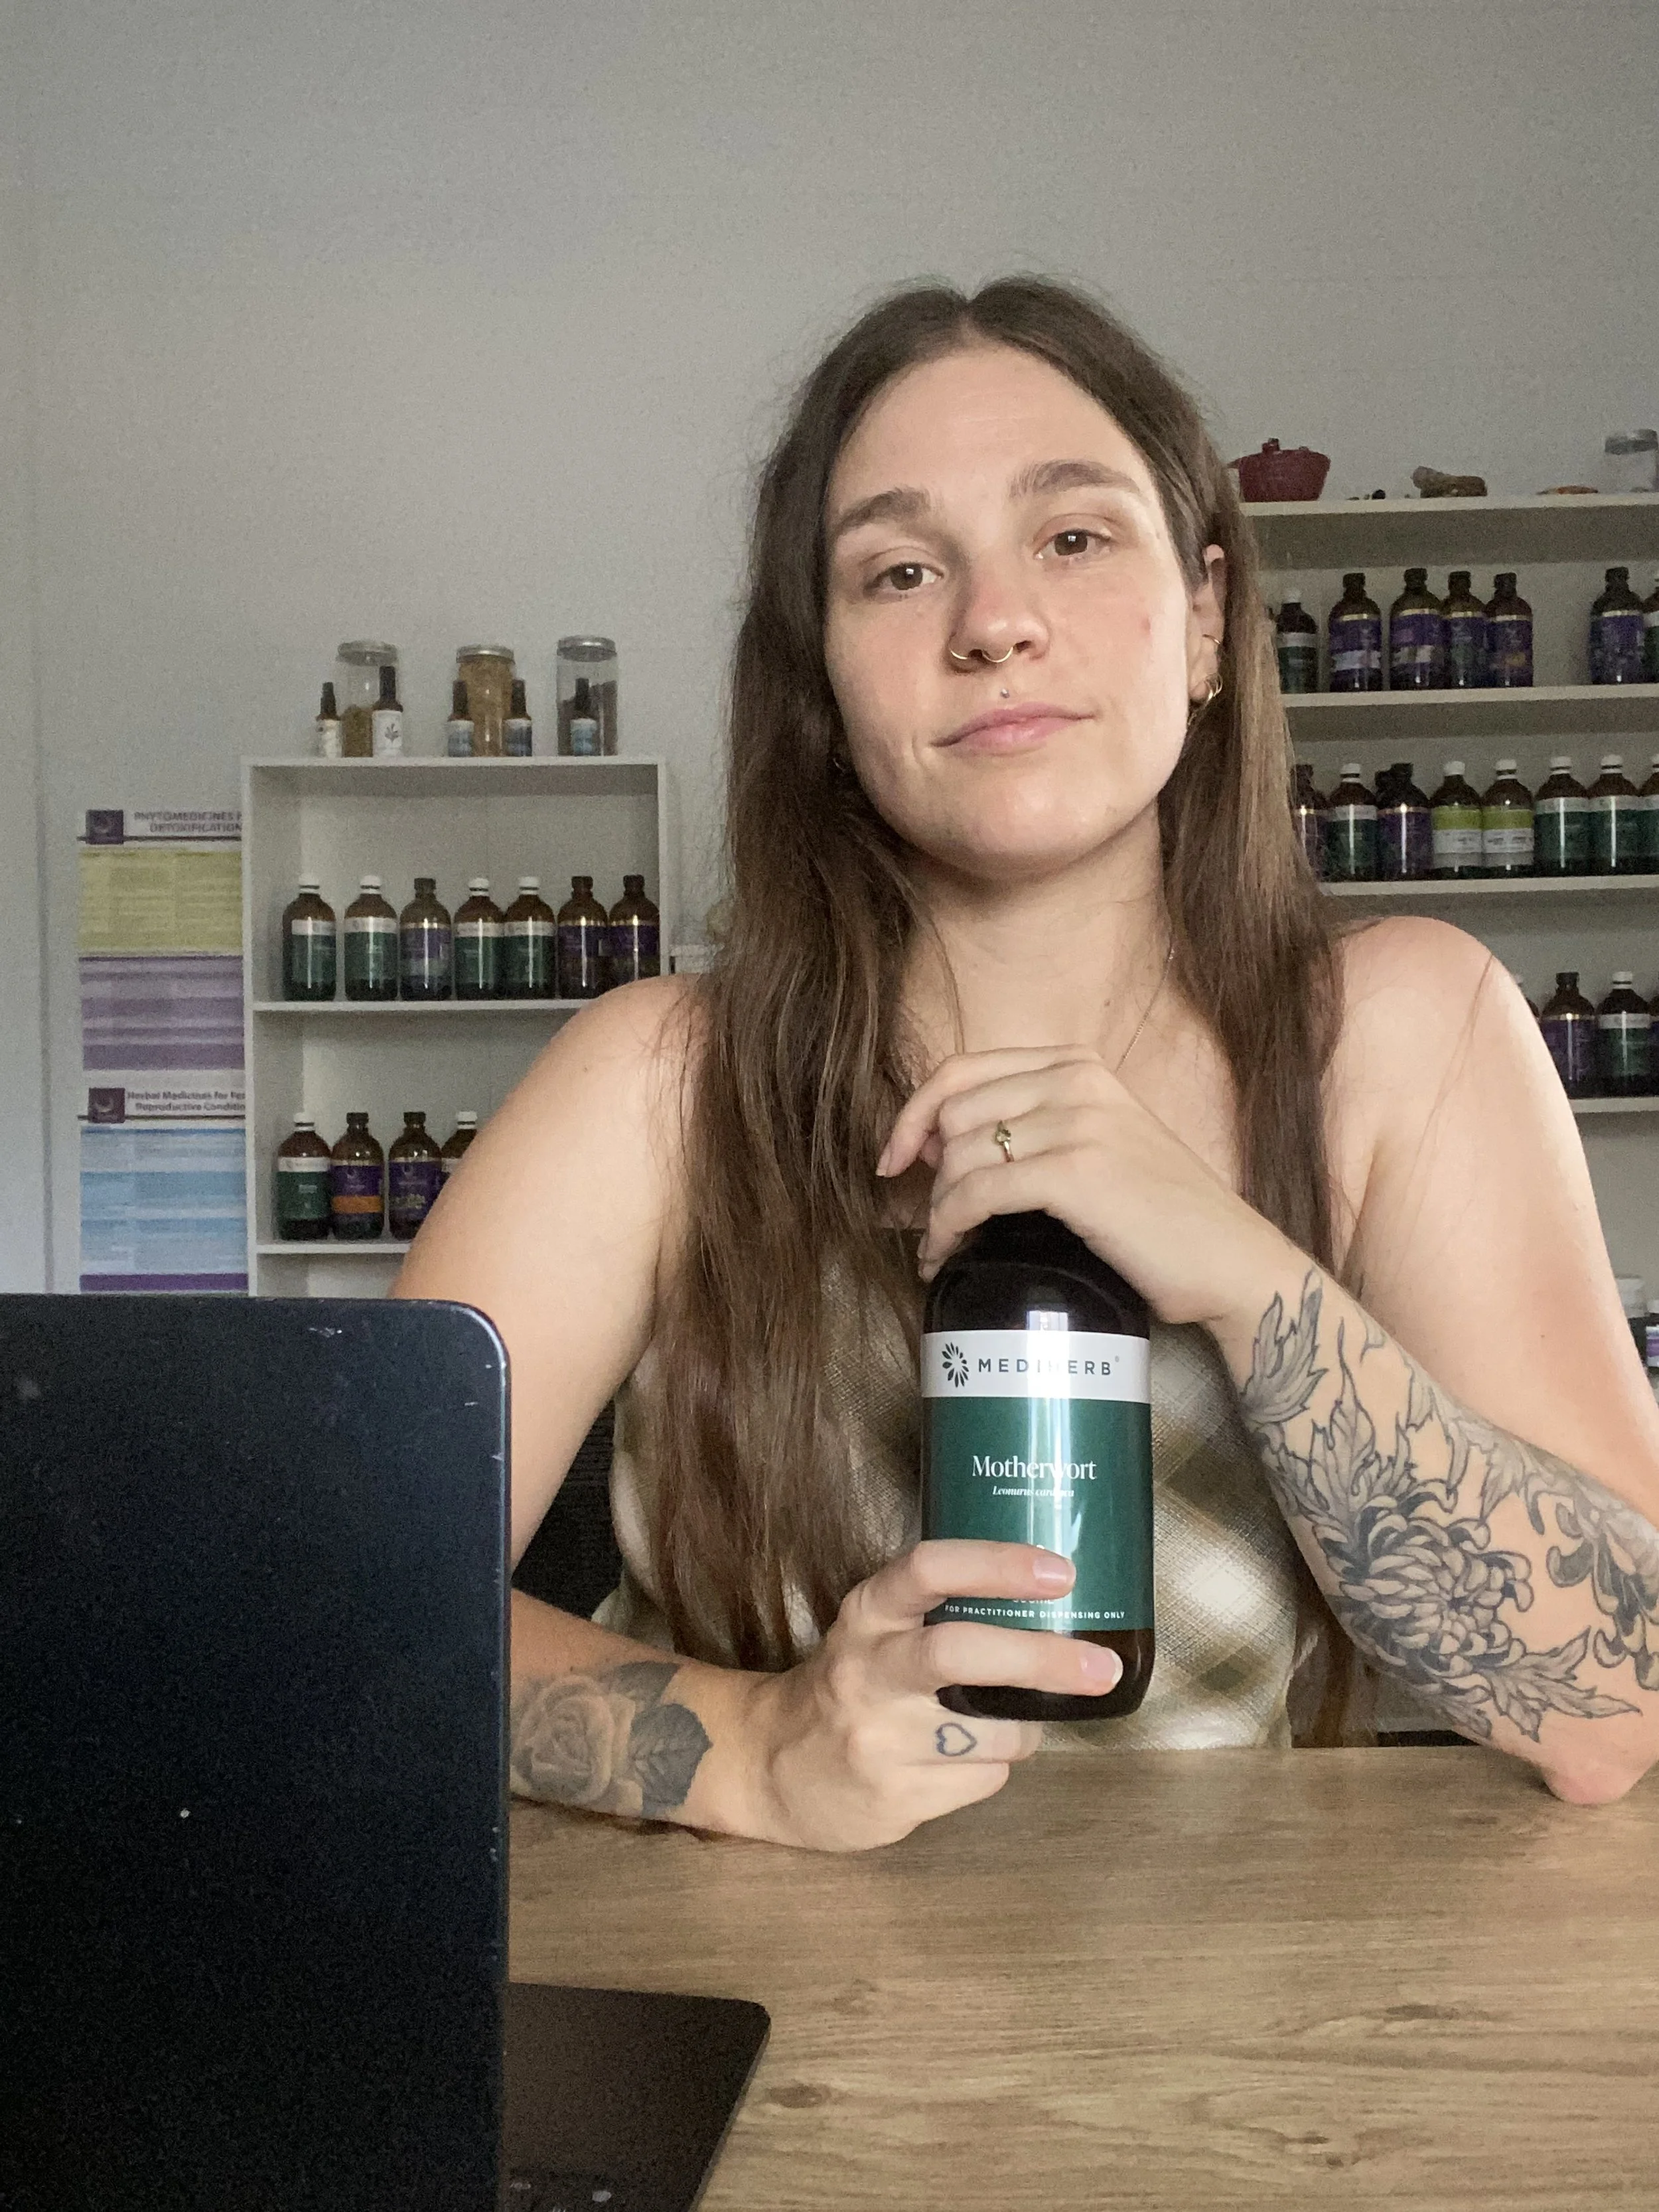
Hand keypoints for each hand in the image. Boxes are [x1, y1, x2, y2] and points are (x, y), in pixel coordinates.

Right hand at [746, 1541, 1120, 1851]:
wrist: (771, 1766)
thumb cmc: (851, 1682)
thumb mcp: (878, 1628)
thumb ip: (943, 1611)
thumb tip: (1052, 1606)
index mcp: (867, 1614)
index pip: (929, 1570)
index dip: (998, 1565)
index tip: (1059, 1571)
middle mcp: (867, 1672)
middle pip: (961, 1653)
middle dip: (1043, 1659)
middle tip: (1102, 1667)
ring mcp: (878, 1740)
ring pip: (993, 1732)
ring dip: (1024, 1727)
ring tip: (1006, 1721)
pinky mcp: (895, 1799)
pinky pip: (984, 1780)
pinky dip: (994, 1767)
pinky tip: (962, 1760)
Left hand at [877, 1045, 1292, 1331]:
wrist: (1230, 1262)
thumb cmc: (1162, 1218)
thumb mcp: (1101, 1144)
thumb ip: (1037, 1126)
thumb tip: (942, 1143)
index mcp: (1080, 1065)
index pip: (963, 1069)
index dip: (915, 1113)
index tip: (895, 1159)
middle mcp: (1078, 1080)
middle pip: (953, 1111)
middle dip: (928, 1170)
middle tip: (933, 1217)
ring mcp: (1079, 1122)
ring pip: (960, 1153)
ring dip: (937, 1207)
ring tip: (944, 1244)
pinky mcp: (1076, 1173)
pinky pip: (976, 1191)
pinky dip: (947, 1227)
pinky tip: (946, 1255)